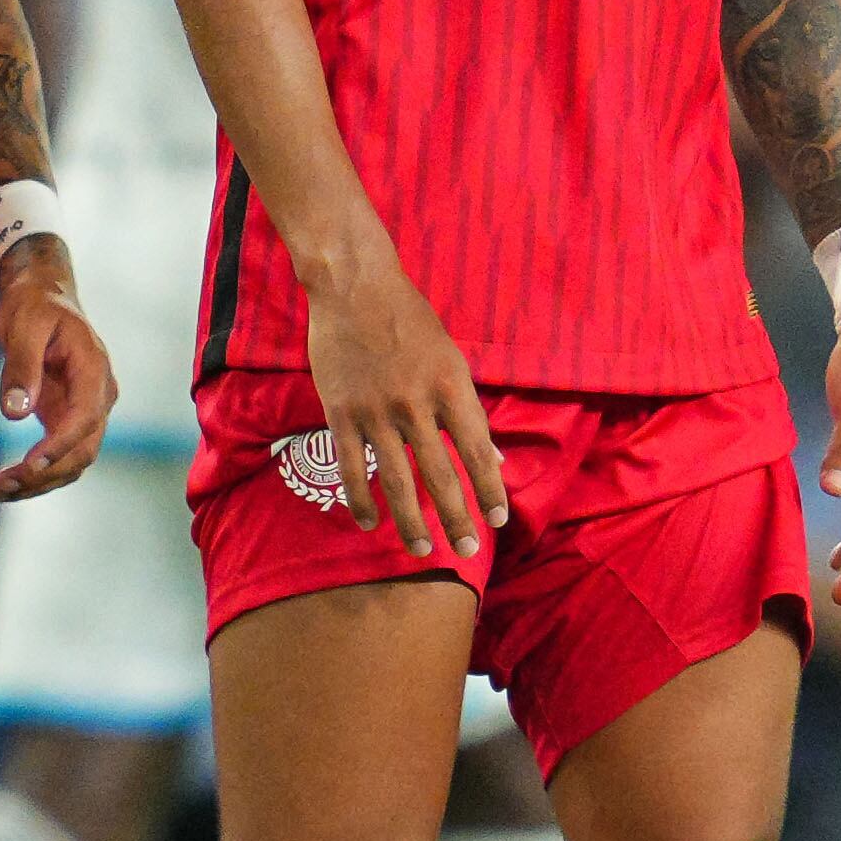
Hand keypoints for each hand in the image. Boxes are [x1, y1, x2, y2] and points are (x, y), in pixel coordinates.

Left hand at [0, 240, 116, 503]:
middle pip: (81, 451)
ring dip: (35, 484)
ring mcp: (85, 413)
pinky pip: (57, 458)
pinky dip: (32, 476)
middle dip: (42, 476)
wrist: (42, 296)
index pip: (85, 418)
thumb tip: (15, 414)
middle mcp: (98, 397)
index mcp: (94, 371)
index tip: (28, 466)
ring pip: (71, 463)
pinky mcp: (66, 421)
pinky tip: (2, 484)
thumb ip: (21, 367)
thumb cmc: (34, 305)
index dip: (59, 446)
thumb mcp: (23, 326)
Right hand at [301, 250, 506, 561]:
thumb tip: (495, 458)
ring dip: (411, 521)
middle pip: (441, 475)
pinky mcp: (342, 413)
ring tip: (422, 549)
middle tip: (465, 552)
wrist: (354, 287)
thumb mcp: (452, 359)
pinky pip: (352, 468)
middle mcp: (417, 404)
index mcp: (451, 387)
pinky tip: (370, 523)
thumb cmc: (410, 321)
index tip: (498, 522)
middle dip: (457, 519)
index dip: (490, 490)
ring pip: (397, 481)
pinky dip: (361, 500)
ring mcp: (377, 411)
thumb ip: (469, 411)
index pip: (478, 451)